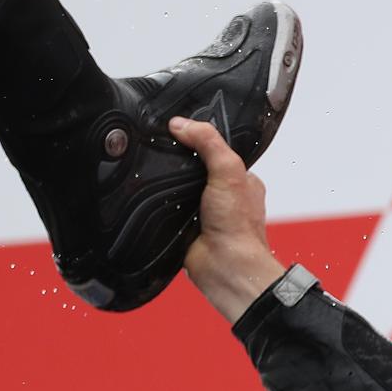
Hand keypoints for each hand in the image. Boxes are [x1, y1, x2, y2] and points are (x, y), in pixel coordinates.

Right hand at [171, 117, 285, 321]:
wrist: (224, 266)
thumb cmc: (238, 227)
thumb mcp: (229, 171)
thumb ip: (209, 143)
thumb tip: (182, 124)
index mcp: (240, 180)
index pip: (216, 149)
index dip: (198, 138)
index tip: (178, 127)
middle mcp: (223, 195)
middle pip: (193, 167)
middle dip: (178, 161)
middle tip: (161, 150)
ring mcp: (203, 211)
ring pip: (177, 187)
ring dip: (166, 184)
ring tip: (153, 171)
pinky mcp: (184, 226)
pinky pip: (165, 208)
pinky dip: (158, 203)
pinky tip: (151, 196)